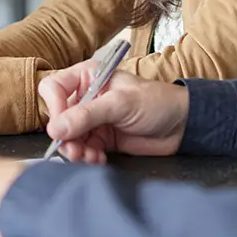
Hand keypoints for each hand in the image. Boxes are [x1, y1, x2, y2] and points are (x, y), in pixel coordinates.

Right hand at [38, 59, 189, 163]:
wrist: (183, 125)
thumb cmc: (156, 102)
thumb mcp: (120, 104)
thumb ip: (87, 115)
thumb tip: (55, 129)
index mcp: (87, 77)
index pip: (54, 88)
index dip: (54, 107)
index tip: (61, 126)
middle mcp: (86, 97)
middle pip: (58, 117)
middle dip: (65, 136)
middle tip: (75, 150)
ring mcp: (92, 120)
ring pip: (68, 138)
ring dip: (75, 150)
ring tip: (89, 157)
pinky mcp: (101, 139)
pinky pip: (83, 150)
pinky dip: (86, 158)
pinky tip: (98, 160)